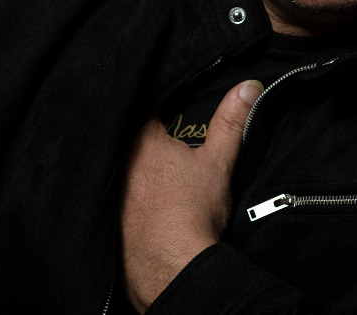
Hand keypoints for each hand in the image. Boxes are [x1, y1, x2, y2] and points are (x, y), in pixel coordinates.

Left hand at [120, 80, 263, 311]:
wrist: (174, 271)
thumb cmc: (193, 214)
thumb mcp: (219, 161)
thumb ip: (232, 120)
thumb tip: (248, 86)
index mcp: (142, 144)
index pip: (146, 111)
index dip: (161, 107)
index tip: (174, 109)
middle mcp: (119, 167)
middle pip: (131, 141)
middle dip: (148, 141)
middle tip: (171, 146)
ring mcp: (111, 198)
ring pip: (122, 172)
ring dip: (137, 172)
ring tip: (160, 177)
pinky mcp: (109, 226)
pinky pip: (116, 202)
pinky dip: (130, 200)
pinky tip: (148, 207)